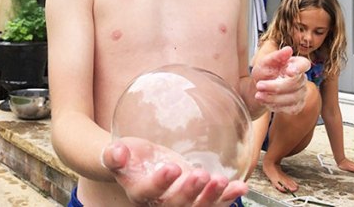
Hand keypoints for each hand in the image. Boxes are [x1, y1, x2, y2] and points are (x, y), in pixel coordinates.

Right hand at [102, 137, 247, 205]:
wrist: (139, 165)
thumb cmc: (128, 158)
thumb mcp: (116, 153)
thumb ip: (114, 155)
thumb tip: (117, 151)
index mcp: (139, 192)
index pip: (150, 192)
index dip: (161, 182)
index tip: (172, 166)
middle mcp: (160, 203)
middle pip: (176, 204)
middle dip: (191, 192)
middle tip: (202, 174)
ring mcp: (180, 202)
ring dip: (211, 196)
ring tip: (222, 180)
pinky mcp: (195, 197)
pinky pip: (212, 203)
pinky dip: (227, 197)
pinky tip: (239, 187)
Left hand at [251, 46, 309, 113]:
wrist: (259, 89)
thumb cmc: (264, 72)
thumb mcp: (265, 63)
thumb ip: (275, 56)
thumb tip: (288, 49)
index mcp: (296, 64)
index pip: (304, 65)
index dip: (298, 68)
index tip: (289, 72)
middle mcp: (302, 79)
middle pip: (295, 84)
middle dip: (276, 86)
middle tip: (259, 85)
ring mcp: (301, 93)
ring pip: (293, 98)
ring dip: (274, 98)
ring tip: (259, 95)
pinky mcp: (296, 106)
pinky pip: (290, 108)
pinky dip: (276, 106)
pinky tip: (264, 101)